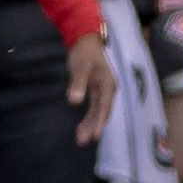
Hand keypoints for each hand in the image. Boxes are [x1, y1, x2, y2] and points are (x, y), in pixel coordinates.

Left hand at [66, 31, 115, 145]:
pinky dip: (89, 117)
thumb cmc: (84, 53)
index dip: (98, 122)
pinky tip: (81, 126)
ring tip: (80, 139)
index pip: (103, 108)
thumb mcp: (80, 67)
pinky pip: (94, 108)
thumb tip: (75, 101)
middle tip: (82, 141)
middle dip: (93, 127)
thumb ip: (78, 83)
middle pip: (102, 113)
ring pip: (98, 112)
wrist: (85, 40)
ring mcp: (103, 91)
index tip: (94, 136)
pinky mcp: (96, 90)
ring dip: (90, 124)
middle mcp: (108, 90)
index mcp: (108, 85)